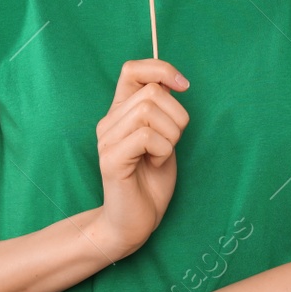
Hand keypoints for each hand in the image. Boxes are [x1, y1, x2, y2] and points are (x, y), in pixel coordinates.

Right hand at [92, 58, 190, 258]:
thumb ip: (162, 110)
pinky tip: (155, 164)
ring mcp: (107, 140)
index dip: (161, 69)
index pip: (132, 69)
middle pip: (152, 92)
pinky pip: (147, 136)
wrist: (134, 222)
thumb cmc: (151, 180)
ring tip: (162, 155)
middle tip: (172, 142)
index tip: (183, 86)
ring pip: (149, 111)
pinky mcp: (111, 159)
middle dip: (177, 116)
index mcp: (120, 112)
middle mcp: (109, 121)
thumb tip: (172, 82)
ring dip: (171, 135)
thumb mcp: (164, 136)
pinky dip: (163, 150)